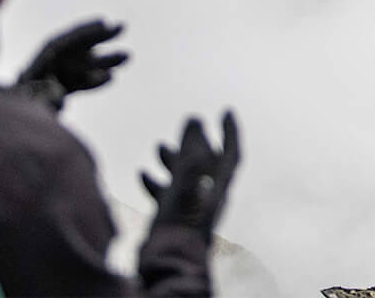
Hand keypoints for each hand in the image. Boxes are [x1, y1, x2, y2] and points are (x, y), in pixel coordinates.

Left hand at [15, 19, 127, 109]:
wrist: (8, 126)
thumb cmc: (18, 113)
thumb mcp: (27, 106)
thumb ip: (43, 100)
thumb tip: (60, 96)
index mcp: (36, 66)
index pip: (60, 44)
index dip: (82, 32)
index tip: (103, 23)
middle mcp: (46, 67)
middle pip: (75, 47)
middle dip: (98, 37)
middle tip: (122, 26)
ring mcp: (54, 77)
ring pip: (82, 64)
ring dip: (104, 59)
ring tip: (128, 56)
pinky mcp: (59, 90)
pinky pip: (80, 81)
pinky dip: (94, 80)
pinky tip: (111, 78)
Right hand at [140, 111, 240, 237]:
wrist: (168, 261)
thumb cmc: (181, 222)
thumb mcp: (187, 180)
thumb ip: (192, 151)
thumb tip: (195, 120)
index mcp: (219, 186)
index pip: (231, 153)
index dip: (231, 132)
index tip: (226, 112)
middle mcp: (208, 196)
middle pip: (207, 162)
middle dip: (195, 142)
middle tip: (188, 124)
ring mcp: (191, 208)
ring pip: (185, 177)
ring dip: (173, 159)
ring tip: (159, 146)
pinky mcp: (174, 219)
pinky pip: (167, 194)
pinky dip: (157, 181)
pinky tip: (143, 174)